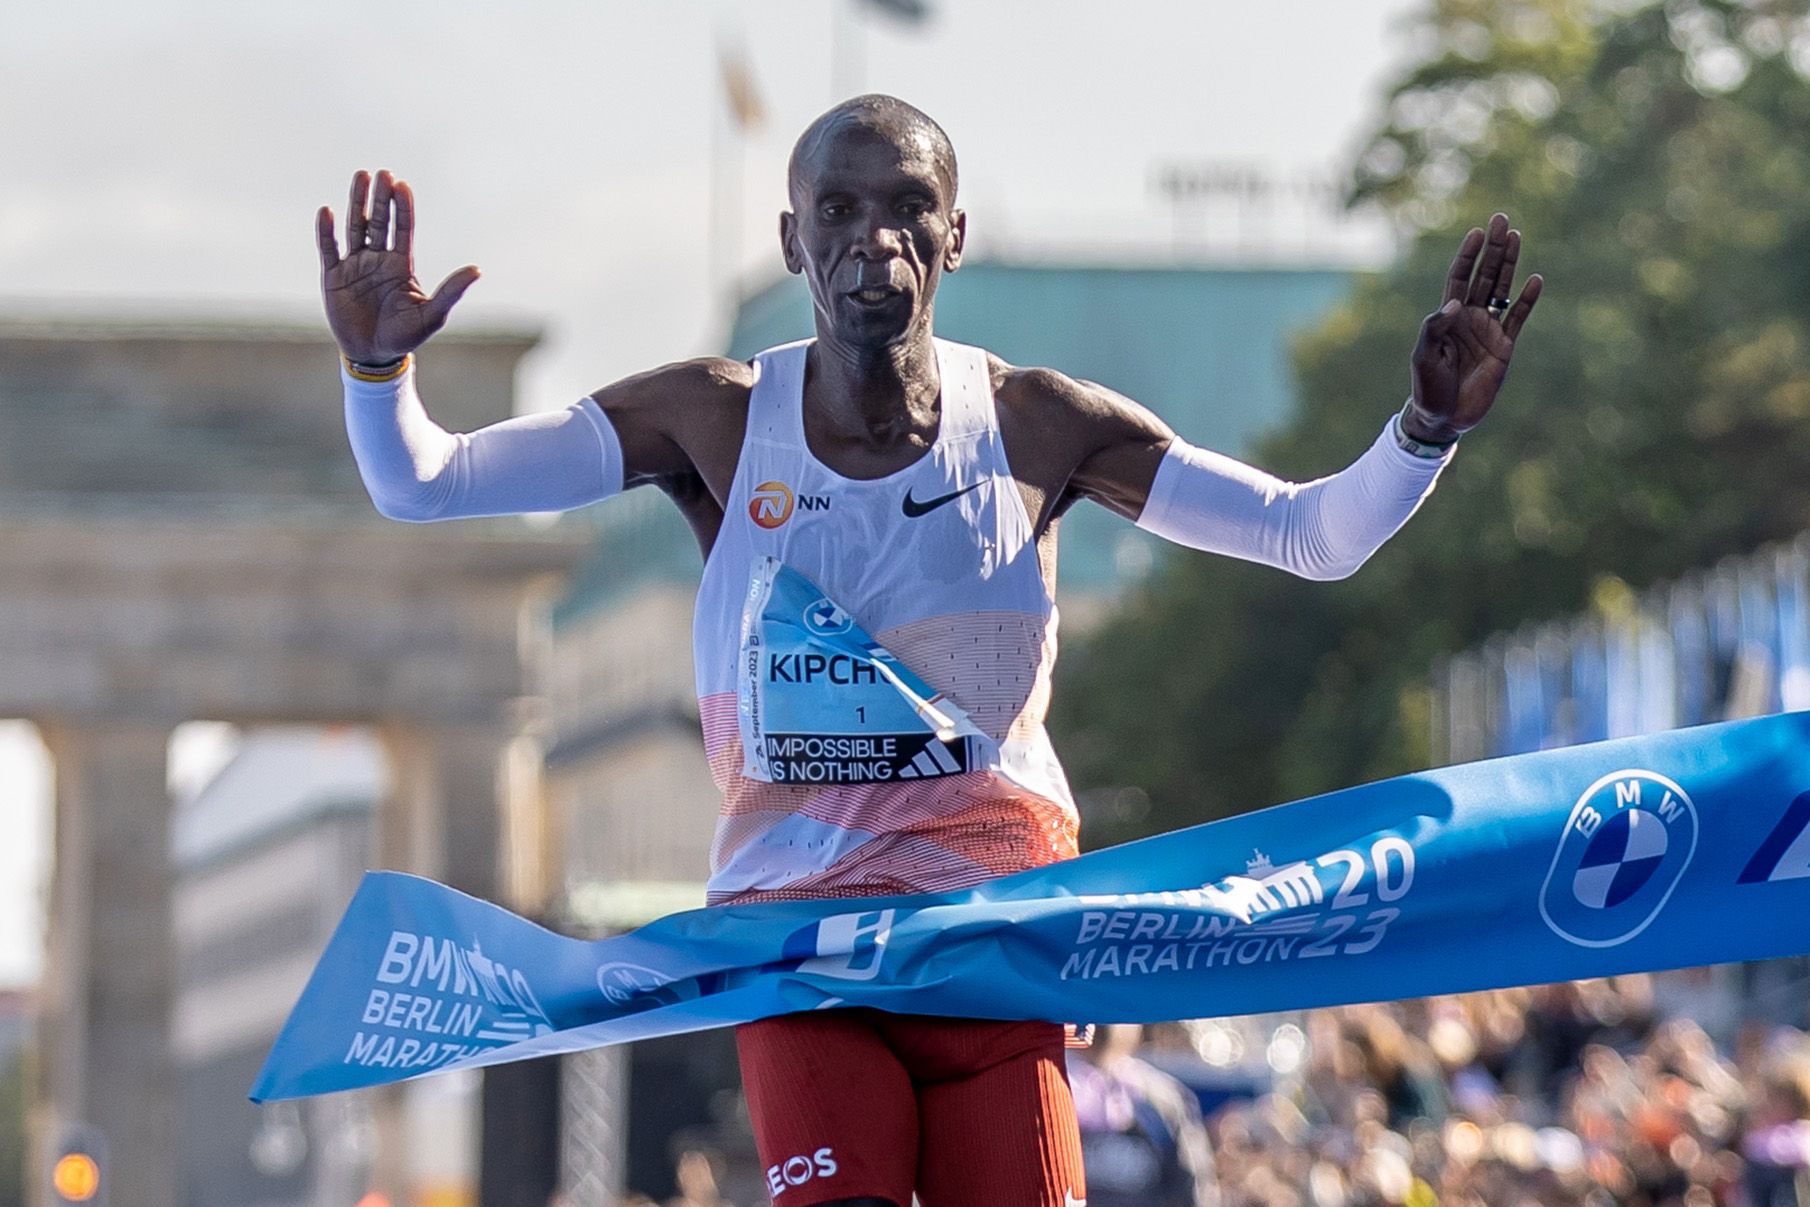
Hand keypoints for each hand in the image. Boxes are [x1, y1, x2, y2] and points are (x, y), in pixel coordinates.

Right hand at [316, 170, 479, 363]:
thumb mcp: (432, 315)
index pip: (403, 229)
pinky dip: (327, 232)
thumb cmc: (406, 336)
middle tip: (382, 173)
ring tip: (360, 177)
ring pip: (355, 228)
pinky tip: (327, 212)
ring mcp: (355, 266)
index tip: (402, 185)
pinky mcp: (334, 277)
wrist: (375, 355)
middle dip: (380, 198)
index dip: (403, 208)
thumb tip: (477, 270)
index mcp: (401, 265)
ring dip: (356, 204)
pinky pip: (329, 249)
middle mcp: (378, 259)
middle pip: (379, 222)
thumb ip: (451, 291)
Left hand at [1406, 213, 1542, 441]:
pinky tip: (1535, 280)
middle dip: (1492, 249)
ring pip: (1502, 290)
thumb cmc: (1427, 388)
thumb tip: (1456, 305)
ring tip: (1516, 237)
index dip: (1468, 256)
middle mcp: (1470, 318)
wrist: (1444, 418)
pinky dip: (1527, 300)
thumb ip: (1435, 329)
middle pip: (1484, 276)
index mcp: (1448, 318)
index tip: (1477, 233)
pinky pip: (1518, 318)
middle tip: (1501, 219)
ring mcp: (1488, 330)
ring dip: (1509, 264)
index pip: (1459, 278)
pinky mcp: (1504, 347)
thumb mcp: (1424, 357)